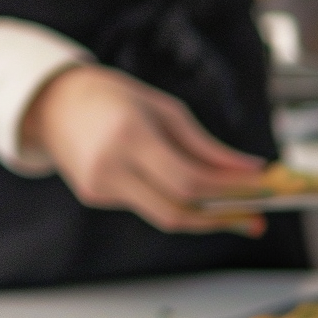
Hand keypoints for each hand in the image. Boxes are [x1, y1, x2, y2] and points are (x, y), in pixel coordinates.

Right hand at [23, 64, 266, 235]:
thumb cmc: (115, 97)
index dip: (230, 190)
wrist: (53, 102)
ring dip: (203, 216)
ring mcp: (98, 186)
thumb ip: (206, 145)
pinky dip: (171, 201)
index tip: (264, 189)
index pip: (189, 180)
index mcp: (130, 135)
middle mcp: (110, 166)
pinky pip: (145, 205)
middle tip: (256, 219)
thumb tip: (250, 170)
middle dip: (221, 218)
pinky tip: (182, 190)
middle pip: (177, 212)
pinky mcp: (94, 196)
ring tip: (235, 212)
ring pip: (163, 215)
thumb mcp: (165, 109)